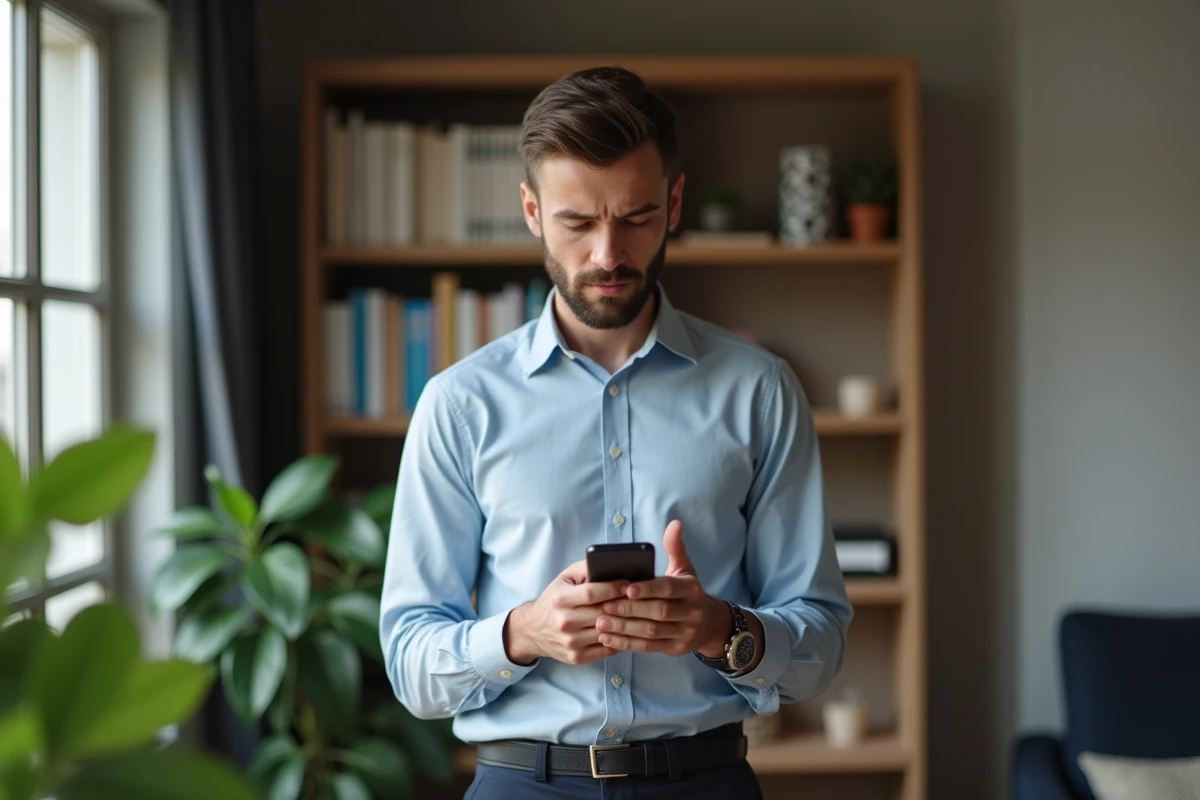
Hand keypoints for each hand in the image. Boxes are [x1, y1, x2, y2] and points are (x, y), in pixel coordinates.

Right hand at [504, 560, 627, 665]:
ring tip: (636, 615)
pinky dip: (619, 640)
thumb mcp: (564, 578)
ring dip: (625, 624)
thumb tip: (609, 564)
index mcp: (560, 599)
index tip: (628, 585)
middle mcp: (564, 622)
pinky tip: (624, 631)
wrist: (533, 630)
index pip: (592, 593)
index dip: (613, 588)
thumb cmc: (554, 600)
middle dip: (624, 605)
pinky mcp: (577, 657)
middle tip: (639, 599)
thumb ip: (585, 569)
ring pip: (607, 632)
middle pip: (603, 613)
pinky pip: (606, 649)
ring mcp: (571, 642)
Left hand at [595, 520, 731, 657]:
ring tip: (600, 623)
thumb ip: (675, 548)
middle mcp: (692, 612)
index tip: (626, 588)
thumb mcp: (685, 569)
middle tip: (604, 606)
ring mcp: (685, 632)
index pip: (668, 588)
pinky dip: (626, 643)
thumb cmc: (687, 593)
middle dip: (629, 609)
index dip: (648, 588)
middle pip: (658, 612)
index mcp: (692, 589)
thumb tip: (675, 523)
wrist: (709, 625)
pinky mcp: (675, 649)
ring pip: (651, 632)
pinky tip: (607, 638)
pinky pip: (648, 647)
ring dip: (624, 628)